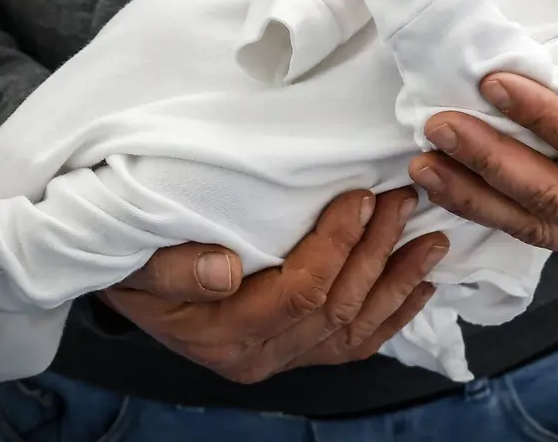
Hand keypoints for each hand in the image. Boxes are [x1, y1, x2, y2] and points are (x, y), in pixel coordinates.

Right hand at [99, 188, 448, 383]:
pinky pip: (356, 343)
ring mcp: (280, 359)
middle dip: (376, 252)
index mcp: (220, 335)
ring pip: (355, 329)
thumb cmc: (134, 260)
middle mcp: (256, 356)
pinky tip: (421, 285)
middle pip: (335, 308)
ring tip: (431, 239)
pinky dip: (394, 313)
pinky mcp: (297, 354)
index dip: (337, 247)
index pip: (298, 294)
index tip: (361, 198)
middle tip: (404, 202)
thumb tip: (225, 270)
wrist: (127, 283)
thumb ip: (175, 267)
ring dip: (398, 282)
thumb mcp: (135, 259)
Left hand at [407, 37, 557, 255]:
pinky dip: (484, 213)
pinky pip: (531, 233)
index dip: (546, 119)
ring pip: (533, 226)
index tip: (496, 82)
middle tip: (438, 126)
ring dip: (473, 197)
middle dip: (490, 162)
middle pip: (553, 197)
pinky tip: (444, 190)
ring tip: (421, 167)